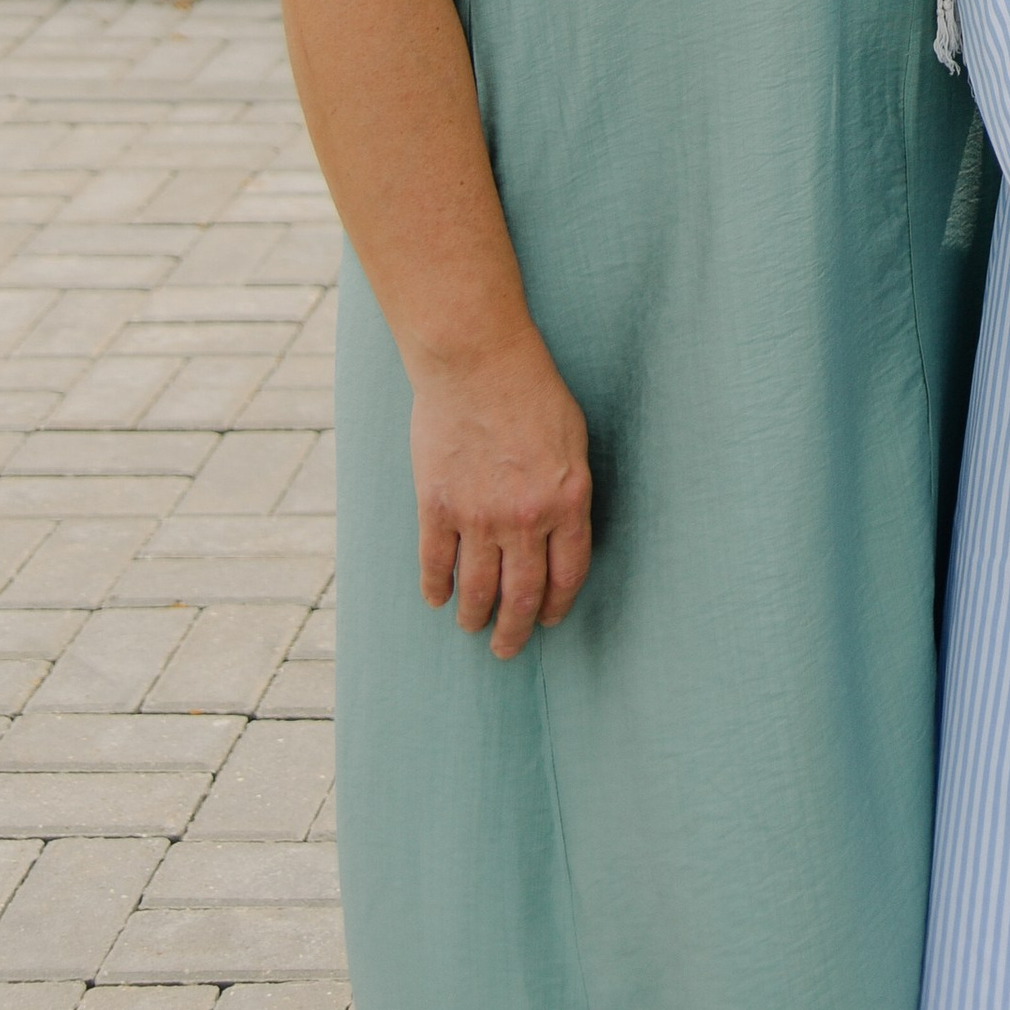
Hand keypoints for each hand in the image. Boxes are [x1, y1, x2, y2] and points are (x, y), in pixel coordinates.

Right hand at [411, 332, 593, 658]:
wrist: (478, 359)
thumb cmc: (533, 390)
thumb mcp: (573, 439)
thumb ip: (570, 490)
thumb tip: (562, 534)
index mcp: (567, 501)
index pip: (567, 575)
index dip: (556, 605)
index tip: (547, 621)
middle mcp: (525, 518)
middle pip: (522, 595)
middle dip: (515, 631)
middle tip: (508, 649)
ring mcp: (478, 515)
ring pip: (477, 590)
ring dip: (475, 617)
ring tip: (472, 627)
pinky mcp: (437, 506)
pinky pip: (436, 564)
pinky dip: (436, 588)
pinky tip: (438, 599)